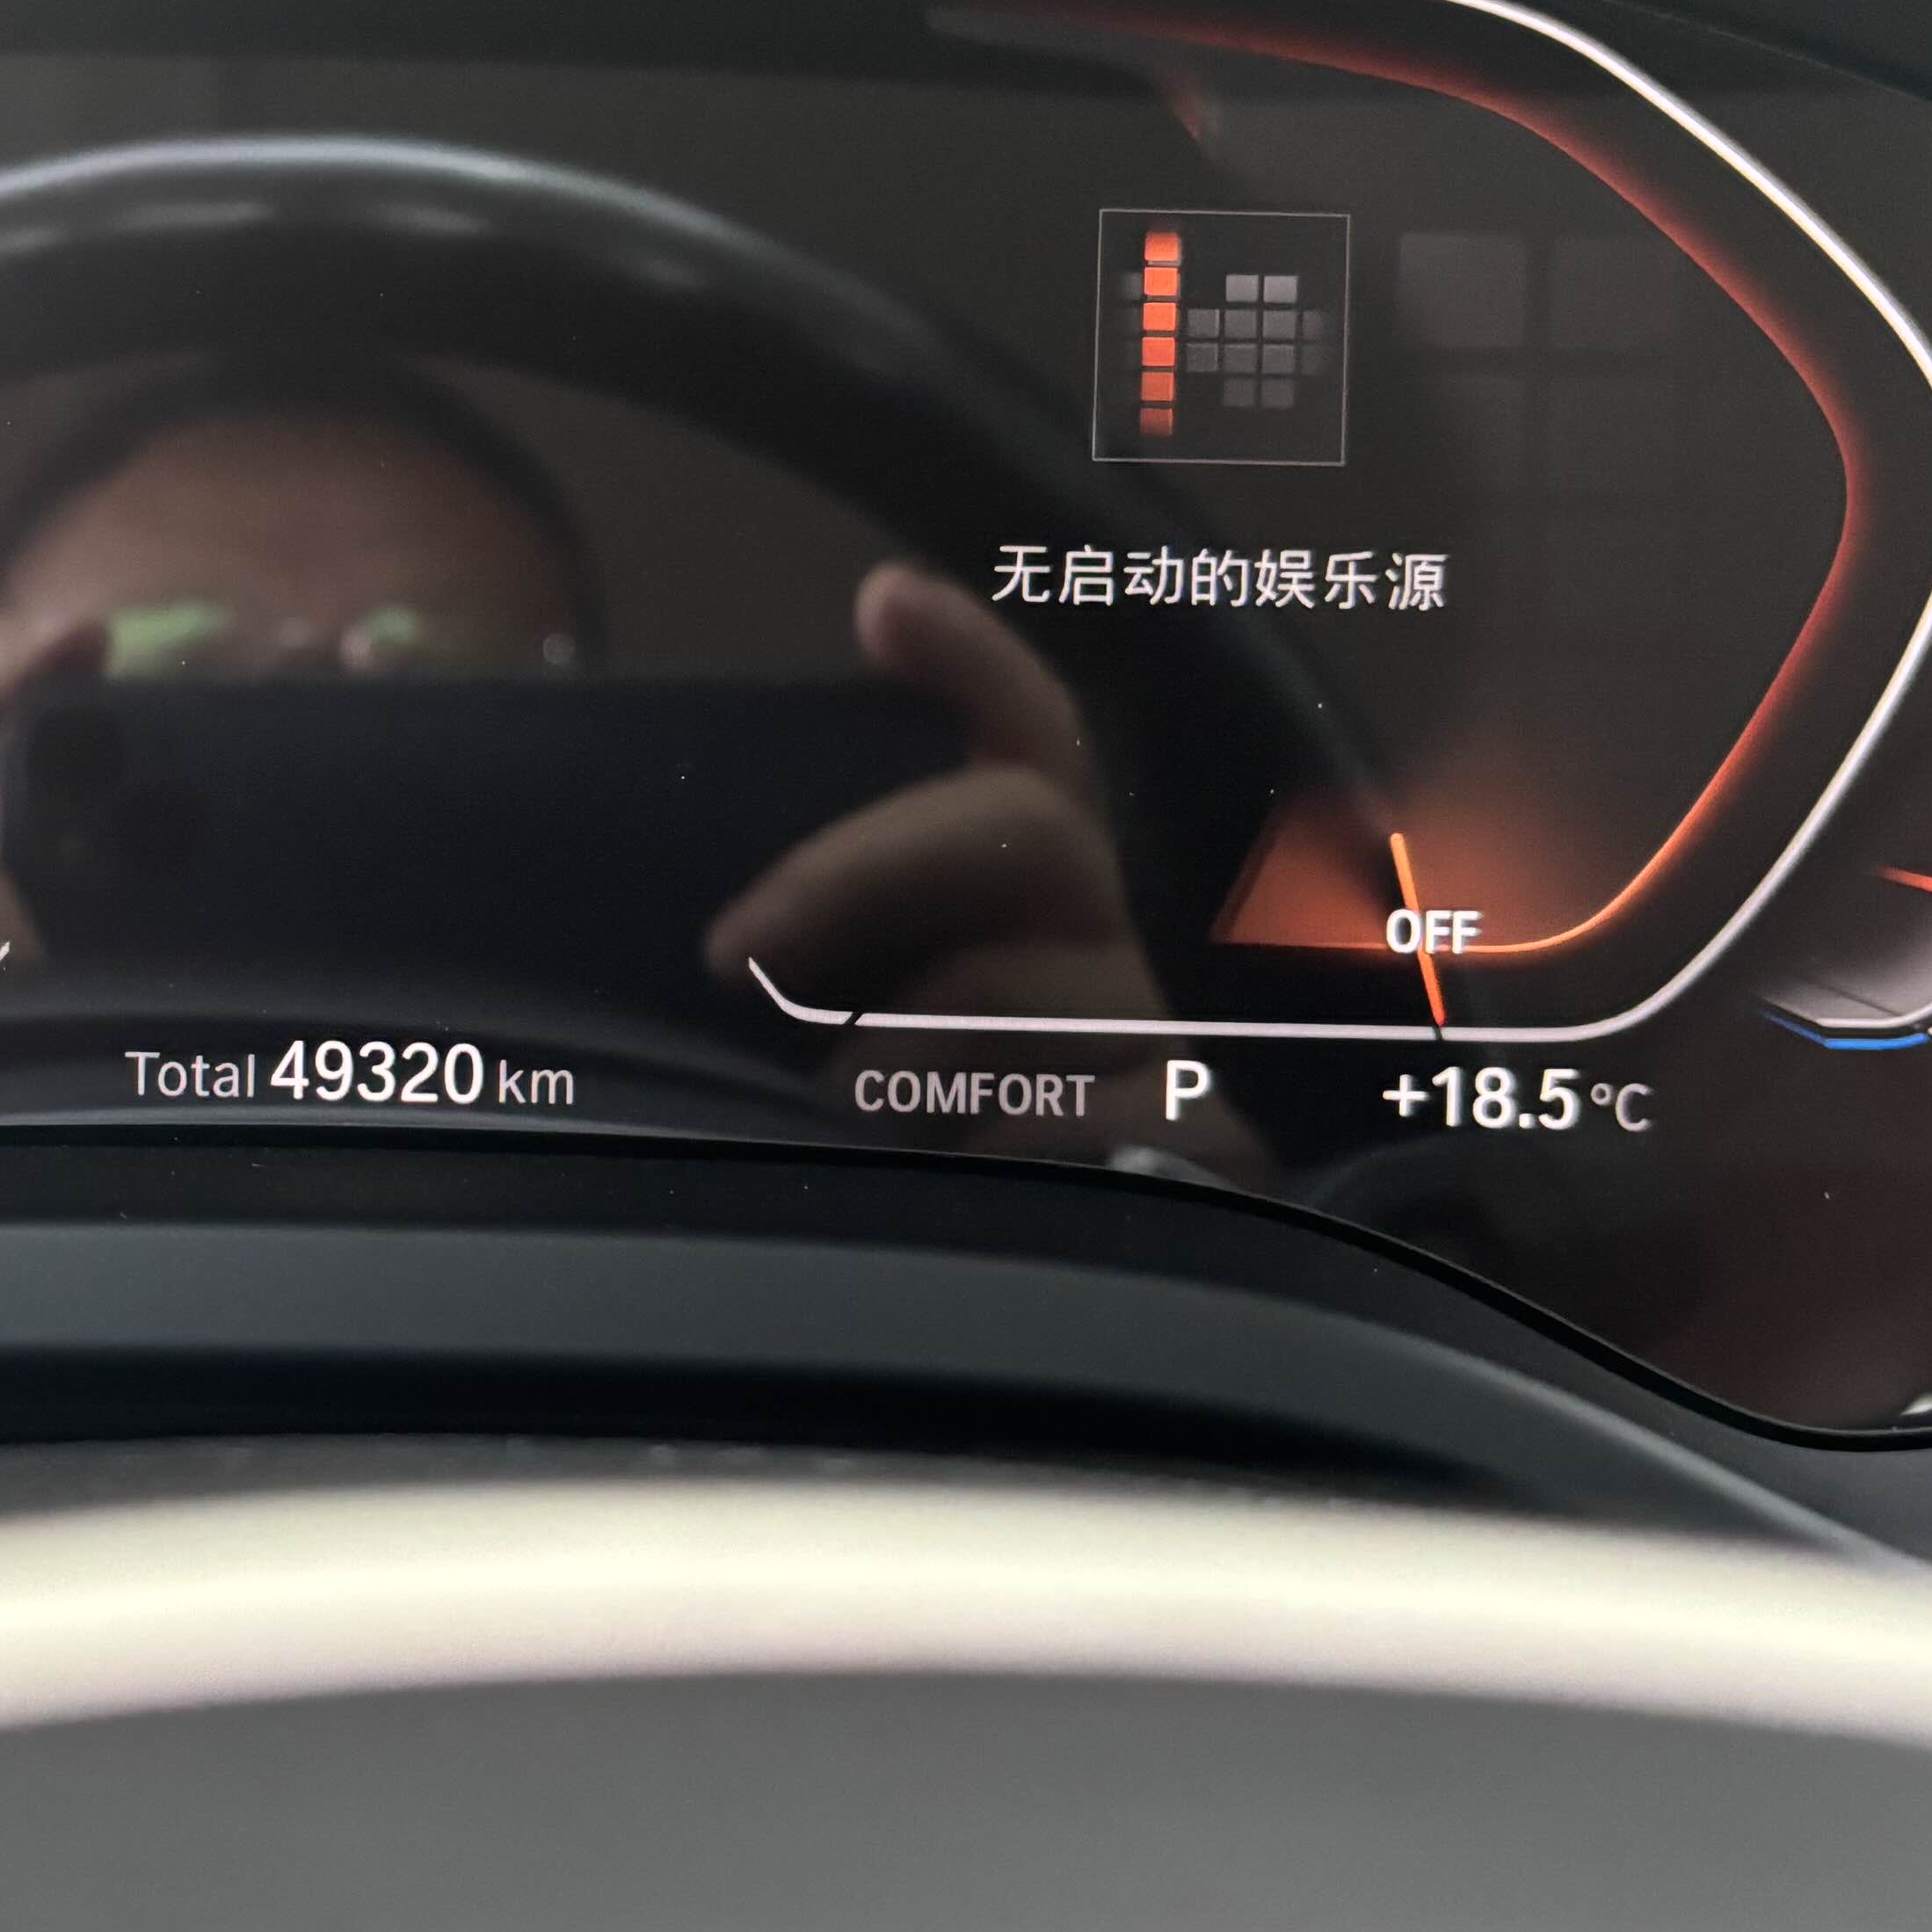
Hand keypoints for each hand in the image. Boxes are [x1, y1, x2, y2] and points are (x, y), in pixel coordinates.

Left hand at [709, 564, 1173, 1121]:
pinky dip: (986, 1150)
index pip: (1033, 735)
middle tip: (732, 950)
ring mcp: (1165, 1029)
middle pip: (1027, 826)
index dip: (976, 660)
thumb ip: (841, 969)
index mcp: (1045, 892)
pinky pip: (1075, 1116)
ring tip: (837, 1115)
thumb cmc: (942, 1157)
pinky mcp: (1200, 1133)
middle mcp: (1119, 935)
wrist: (1092, 1326)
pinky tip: (954, 1176)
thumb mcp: (884, 1042)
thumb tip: (732, 948)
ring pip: (1014, 990)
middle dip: (857, 869)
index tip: (885, 605)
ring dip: (892, 1055)